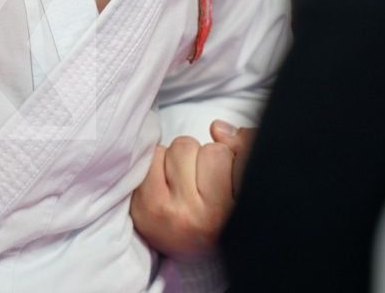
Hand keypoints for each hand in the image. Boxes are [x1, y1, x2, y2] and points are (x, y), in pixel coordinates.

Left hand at [130, 121, 256, 257]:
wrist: (187, 255)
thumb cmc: (219, 214)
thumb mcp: (243, 187)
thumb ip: (243, 150)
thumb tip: (217, 128)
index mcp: (231, 214)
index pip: (229, 154)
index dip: (228, 158)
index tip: (225, 178)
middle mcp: (200, 217)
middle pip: (204, 149)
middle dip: (202, 157)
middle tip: (201, 184)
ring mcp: (167, 212)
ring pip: (177, 147)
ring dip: (179, 158)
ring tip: (182, 184)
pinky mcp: (142, 206)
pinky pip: (152, 156)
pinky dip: (158, 163)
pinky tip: (164, 185)